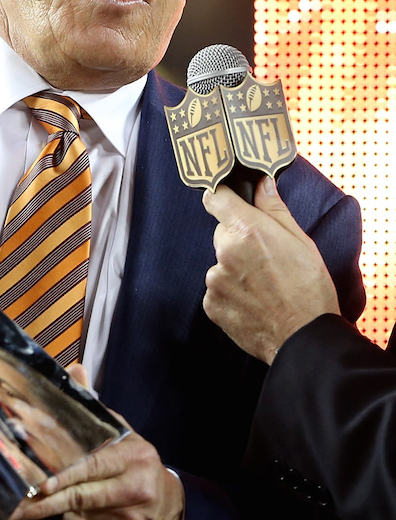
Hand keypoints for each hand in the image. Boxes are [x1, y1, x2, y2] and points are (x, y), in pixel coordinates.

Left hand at [15, 419, 183, 519]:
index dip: (64, 476)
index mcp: (135, 459)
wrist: (169, 510)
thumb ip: (93, 407)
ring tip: (60, 500)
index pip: (92, 466)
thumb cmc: (133, 466)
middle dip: (45, 502)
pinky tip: (84, 518)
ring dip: (62, 510)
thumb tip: (75, 369)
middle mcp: (137, 492)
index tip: (40, 483)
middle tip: (16, 504)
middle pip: (81, 497)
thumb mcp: (120, 433)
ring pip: (78, 519)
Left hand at [202, 177, 339, 364]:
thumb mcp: (300, 241)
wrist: (304, 337)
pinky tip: (254, 301)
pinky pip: (217, 289)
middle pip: (222, 234)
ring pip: (220, 264)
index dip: (222, 197)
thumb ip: (274, 208)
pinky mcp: (210, 303)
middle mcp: (225, 252)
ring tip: (264, 286)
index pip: (217, 199)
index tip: (228, 200)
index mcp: (247, 231)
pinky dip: (231, 293)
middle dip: (239, 240)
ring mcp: (214, 280)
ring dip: (235, 269)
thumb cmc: (309, 288)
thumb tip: (261, 183)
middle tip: (265, 258)